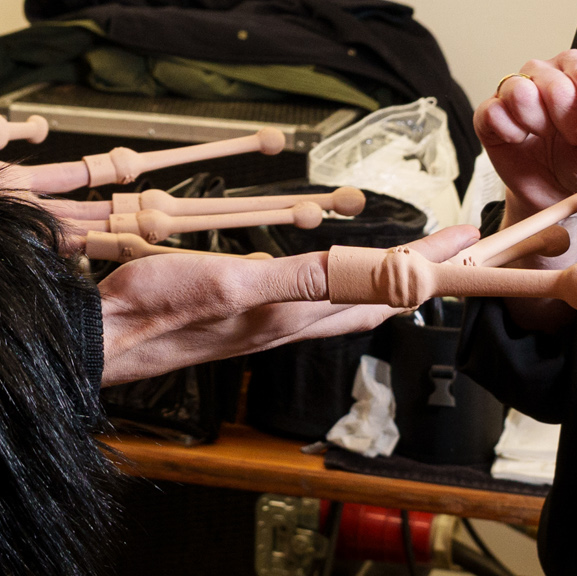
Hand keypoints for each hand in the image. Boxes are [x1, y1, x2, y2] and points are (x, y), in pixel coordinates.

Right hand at [96, 225, 479, 387]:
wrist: (105, 338)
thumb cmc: (161, 309)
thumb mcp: (234, 284)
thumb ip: (302, 279)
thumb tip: (369, 272)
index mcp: (300, 311)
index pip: (387, 286)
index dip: (432, 263)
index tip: (470, 237)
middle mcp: (294, 320)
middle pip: (379, 295)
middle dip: (425, 269)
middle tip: (461, 244)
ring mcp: (272, 322)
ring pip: (350, 300)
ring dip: (389, 278)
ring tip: (414, 259)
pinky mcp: (247, 317)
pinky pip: (316, 301)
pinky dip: (342, 282)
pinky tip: (331, 277)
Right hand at [475, 53, 576, 220]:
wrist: (551, 189)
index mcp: (574, 71)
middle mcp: (543, 72)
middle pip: (556, 85)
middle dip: (569, 121)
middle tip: (574, 140)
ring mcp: (512, 89)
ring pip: (521, 92)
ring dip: (538, 124)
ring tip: (545, 137)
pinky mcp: (488, 112)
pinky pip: (494, 113)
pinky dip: (512, 133)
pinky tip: (521, 141)